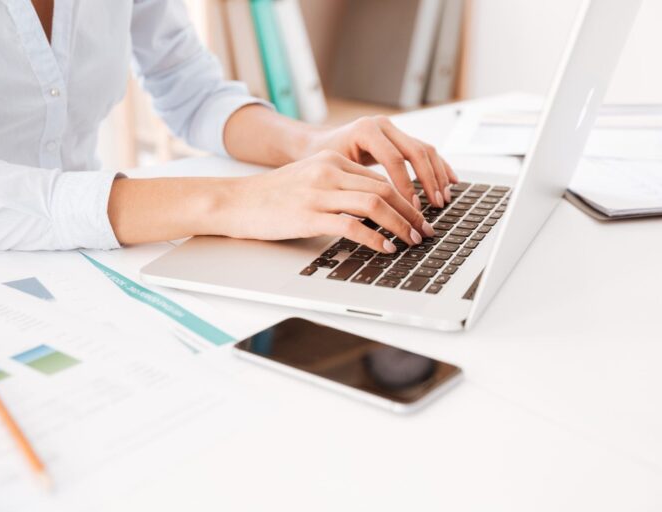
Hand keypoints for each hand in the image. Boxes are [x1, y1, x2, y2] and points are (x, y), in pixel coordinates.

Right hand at [207, 150, 434, 252]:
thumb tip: (371, 205)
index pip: (380, 178)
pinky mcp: (309, 215)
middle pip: (385, 189)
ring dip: (400, 224)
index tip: (418, 215)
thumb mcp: (308, 179)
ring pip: (375, 204)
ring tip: (412, 240)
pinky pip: (352, 225)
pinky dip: (375, 238)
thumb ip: (338, 186)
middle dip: (411, 212)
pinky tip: (385, 248)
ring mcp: (319, 193)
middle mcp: (328, 172)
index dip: (405, 198)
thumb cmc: (271, 196)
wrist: (235, 201)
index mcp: (331, 161)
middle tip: (425, 231)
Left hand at [300, 116, 458, 208]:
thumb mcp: (334, 173)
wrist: (317, 145)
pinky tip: (451, 182)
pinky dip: (439, 167)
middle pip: (416, 152)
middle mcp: (382, 125)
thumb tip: (376, 216)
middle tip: (436, 205)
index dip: (406, 185)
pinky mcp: (400, 137)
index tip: (413, 208)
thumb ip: (355, 187)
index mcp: (366, 130)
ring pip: (425, 150)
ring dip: (438, 176)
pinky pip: (425, 150)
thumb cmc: (320, 162)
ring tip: (443, 199)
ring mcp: (393, 129)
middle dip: (429, 181)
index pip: (394, 159)